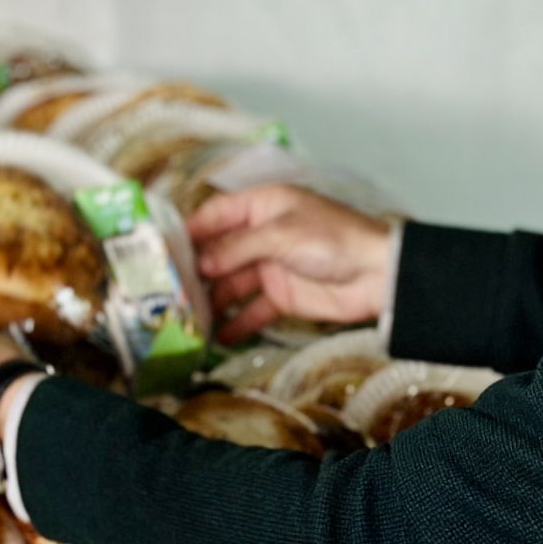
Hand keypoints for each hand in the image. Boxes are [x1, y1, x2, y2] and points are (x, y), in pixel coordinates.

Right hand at [187, 185, 392, 343]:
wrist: (378, 275)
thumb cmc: (335, 239)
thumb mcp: (281, 235)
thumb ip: (238, 248)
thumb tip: (202, 262)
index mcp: (263, 206)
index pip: (217, 214)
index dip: (191, 229)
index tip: (164, 247)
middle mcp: (262, 235)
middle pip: (220, 251)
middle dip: (196, 269)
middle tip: (169, 288)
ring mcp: (271, 266)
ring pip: (231, 283)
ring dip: (212, 300)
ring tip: (188, 316)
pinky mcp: (282, 295)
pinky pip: (252, 310)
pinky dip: (236, 323)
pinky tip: (217, 337)